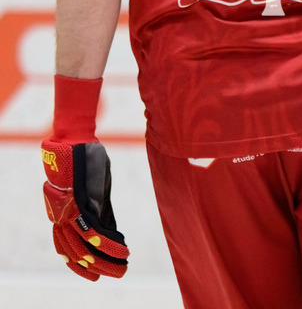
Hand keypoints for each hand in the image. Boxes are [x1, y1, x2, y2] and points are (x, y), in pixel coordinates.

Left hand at [42, 139, 128, 280]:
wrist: (77, 141)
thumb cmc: (84, 163)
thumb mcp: (95, 189)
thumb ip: (99, 208)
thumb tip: (109, 230)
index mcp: (65, 215)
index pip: (69, 249)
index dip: (82, 265)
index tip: (97, 274)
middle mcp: (64, 218)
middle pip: (78, 253)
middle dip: (98, 267)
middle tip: (116, 274)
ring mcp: (72, 212)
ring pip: (86, 247)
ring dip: (106, 260)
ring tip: (121, 267)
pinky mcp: (83, 204)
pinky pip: (95, 231)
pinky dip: (110, 244)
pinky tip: (123, 250)